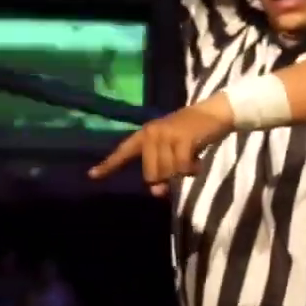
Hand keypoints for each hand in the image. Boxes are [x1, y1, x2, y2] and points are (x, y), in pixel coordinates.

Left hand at [88, 93, 233, 195]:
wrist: (213, 113)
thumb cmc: (191, 134)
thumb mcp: (172, 151)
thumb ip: (161, 171)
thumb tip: (156, 193)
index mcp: (145, 135)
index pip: (123, 151)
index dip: (108, 165)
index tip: (92, 175)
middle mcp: (151, 133)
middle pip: (151, 174)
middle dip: (167, 176)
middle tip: (181, 166)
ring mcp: (166, 134)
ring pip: (167, 172)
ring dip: (182, 172)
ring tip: (191, 160)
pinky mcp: (182, 138)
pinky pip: (182, 167)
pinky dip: (192, 169)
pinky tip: (198, 162)